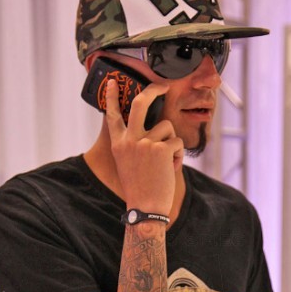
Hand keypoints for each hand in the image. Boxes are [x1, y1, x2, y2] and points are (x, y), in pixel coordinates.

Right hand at [106, 79, 183, 214]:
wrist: (145, 209)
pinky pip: (177, 143)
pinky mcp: (161, 149)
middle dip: (153, 90)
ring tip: (165, 162)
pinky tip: (170, 169)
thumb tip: (152, 127)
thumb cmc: (140, 189)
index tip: (113, 82)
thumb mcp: (127, 163)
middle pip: (141, 103)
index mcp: (119, 143)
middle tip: (162, 86)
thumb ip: (133, 144)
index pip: (113, 115)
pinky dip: (178, 155)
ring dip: (171, 142)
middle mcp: (129, 140)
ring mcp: (145, 143)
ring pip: (167, 127)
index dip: (113, 96)